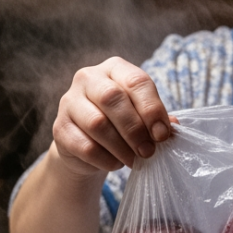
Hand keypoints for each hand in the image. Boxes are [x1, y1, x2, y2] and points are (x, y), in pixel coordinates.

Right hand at [52, 57, 175, 176]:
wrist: (86, 144)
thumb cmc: (120, 123)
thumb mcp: (140, 116)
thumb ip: (156, 119)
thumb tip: (172, 127)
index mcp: (114, 68)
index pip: (136, 81)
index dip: (152, 109)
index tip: (163, 135)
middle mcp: (88, 78)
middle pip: (113, 99)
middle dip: (135, 129)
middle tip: (148, 151)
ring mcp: (69, 101)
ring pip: (97, 124)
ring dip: (121, 147)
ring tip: (135, 160)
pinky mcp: (60, 128)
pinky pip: (85, 146)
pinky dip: (105, 159)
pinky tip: (115, 163)